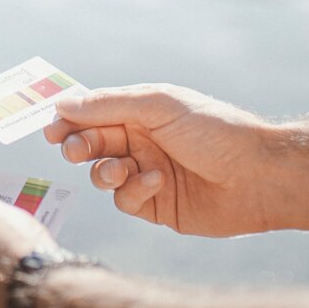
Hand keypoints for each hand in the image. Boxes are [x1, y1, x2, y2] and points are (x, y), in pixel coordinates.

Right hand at [45, 84, 276, 237]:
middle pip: (93, 142)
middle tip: (73, 149)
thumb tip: (63, 102)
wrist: (256, 174)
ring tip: (119, 169)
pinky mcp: (156, 204)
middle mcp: (142, 139)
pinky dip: (132, 191)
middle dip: (79, 145)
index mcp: (143, 110)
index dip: (71, 118)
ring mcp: (147, 171)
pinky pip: (125, 199)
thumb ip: (110, 104)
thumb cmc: (213, 129)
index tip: (52, 128)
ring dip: (104, 171)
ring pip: (103, 174)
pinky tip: (155, 182)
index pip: (96, 111)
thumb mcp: (160, 105)